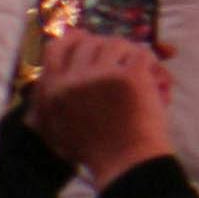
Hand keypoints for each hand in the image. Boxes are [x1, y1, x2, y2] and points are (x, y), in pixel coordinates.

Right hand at [28, 33, 173, 180]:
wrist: (125, 161)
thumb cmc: (95, 149)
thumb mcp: (56, 128)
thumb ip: (48, 103)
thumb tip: (43, 78)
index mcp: (52, 92)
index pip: (56, 48)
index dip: (73, 39)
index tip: (86, 37)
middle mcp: (71, 80)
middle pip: (91, 43)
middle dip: (110, 49)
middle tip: (123, 61)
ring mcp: (100, 76)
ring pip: (117, 44)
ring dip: (132, 55)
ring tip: (142, 72)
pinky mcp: (128, 76)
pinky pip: (141, 53)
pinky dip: (151, 64)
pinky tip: (155, 78)